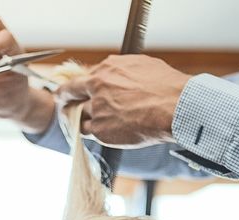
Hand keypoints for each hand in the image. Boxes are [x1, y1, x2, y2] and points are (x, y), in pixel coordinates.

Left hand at [56, 55, 191, 147]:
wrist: (175, 107)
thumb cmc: (166, 86)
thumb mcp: (142, 66)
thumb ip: (122, 71)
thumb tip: (117, 74)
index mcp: (107, 69)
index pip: (84, 77)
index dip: (78, 86)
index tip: (73, 91)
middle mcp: (98, 87)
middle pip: (71, 94)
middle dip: (65, 99)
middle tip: (63, 104)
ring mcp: (98, 109)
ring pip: (79, 116)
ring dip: (82, 120)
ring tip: (87, 124)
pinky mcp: (102, 130)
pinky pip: (88, 133)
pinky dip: (91, 133)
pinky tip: (98, 134)